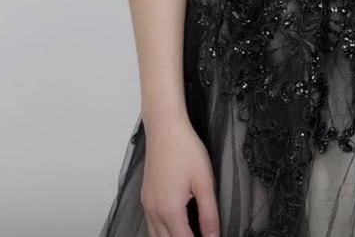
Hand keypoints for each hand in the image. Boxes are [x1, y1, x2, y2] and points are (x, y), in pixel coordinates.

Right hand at [141, 116, 219, 236]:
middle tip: (201, 235)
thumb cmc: (186, 150)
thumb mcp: (204, 181)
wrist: (165, 128)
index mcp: (170, 211)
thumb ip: (209, 213)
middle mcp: (154, 212)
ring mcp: (147, 205)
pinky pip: (151, 224)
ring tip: (189, 232)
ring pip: (156, 236)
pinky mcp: (145, 197)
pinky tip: (175, 225)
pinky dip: (162, 231)